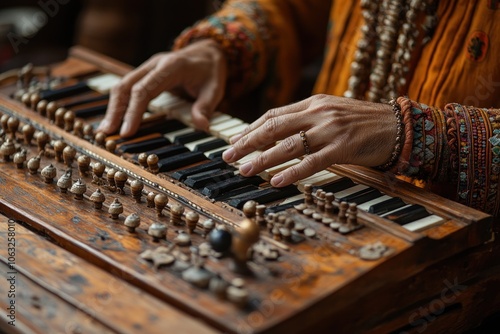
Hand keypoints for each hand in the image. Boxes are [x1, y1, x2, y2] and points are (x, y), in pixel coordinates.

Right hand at [97, 39, 226, 136]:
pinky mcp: (145, 73)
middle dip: (115, 110)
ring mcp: (148, 67)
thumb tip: (201, 125)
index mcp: (170, 66)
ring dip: (113, 107)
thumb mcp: (215, 89)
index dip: (134, 111)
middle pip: (126, 86)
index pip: (145, 89)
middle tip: (108, 133)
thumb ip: (206, 106)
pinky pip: (127, 87)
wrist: (208, 52)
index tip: (127, 131)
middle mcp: (155, 64)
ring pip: (122, 85)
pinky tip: (115, 119)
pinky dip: (119, 103)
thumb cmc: (210, 72)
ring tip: (106, 129)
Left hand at [222, 94, 395, 186]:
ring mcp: (330, 129)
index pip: (274, 114)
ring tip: (245, 169)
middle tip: (228, 155)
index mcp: (314, 102)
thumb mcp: (333, 113)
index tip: (235, 141)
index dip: (251, 129)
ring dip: (263, 158)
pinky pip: (312, 161)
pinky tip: (276, 180)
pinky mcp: (343, 147)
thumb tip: (280, 134)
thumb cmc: (365, 122)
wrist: (400, 125)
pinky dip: (292, 172)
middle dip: (247, 142)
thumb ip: (309, 119)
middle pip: (274, 127)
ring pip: (288, 144)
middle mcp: (318, 112)